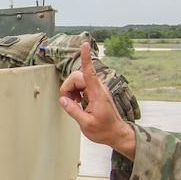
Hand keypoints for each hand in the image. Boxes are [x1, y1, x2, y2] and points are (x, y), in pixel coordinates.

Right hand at [59, 43, 136, 159]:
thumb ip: (73, 110)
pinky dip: (76, 92)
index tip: (85, 45)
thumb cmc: (105, 130)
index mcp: (97, 94)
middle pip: (78, 77)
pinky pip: (83, 86)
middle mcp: (99, 89)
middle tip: (68, 101)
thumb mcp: (86, 124)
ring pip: (79, 81)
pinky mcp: (97, 93)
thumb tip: (63, 100)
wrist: (118, 134)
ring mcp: (98, 90)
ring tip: (74, 103)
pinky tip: (78, 102)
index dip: (86, 58)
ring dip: (72, 90)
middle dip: (68, 86)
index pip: (90, 72)